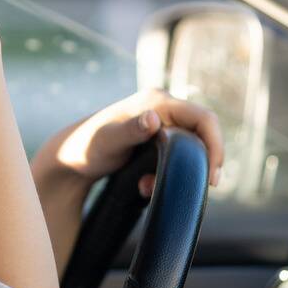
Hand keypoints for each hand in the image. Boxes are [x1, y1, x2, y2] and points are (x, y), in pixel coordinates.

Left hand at [34, 89, 224, 197]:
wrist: (71, 156)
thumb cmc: (86, 146)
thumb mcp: (107, 140)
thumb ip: (130, 130)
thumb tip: (152, 118)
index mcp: (156, 101)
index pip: (203, 118)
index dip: (215, 144)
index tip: (213, 174)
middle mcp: (162, 107)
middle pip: (203, 132)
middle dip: (203, 160)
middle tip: (203, 187)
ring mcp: (160, 122)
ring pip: (191, 146)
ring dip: (183, 169)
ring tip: (152, 187)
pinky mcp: (156, 137)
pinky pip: (177, 154)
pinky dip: (168, 172)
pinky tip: (146, 186)